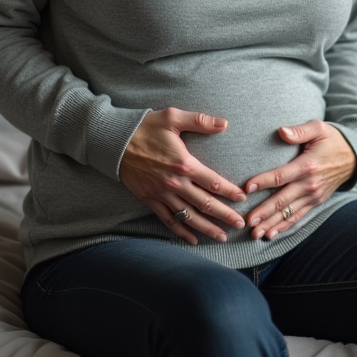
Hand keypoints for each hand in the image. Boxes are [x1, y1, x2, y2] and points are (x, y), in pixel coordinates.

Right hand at [119, 108, 248, 244]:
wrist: (114, 141)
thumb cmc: (145, 127)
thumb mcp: (173, 117)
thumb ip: (200, 121)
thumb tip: (225, 123)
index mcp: (184, 164)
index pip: (214, 182)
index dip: (231, 192)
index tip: (243, 198)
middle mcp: (175, 183)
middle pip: (206, 204)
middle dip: (225, 215)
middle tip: (241, 224)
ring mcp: (162, 194)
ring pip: (189, 216)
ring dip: (207, 228)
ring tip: (223, 237)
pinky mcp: (150, 200)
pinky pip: (168, 220)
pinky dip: (181, 232)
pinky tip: (193, 239)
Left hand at [244, 121, 356, 239]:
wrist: (354, 157)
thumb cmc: (332, 139)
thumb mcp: (318, 128)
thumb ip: (299, 131)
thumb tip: (281, 131)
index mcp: (308, 165)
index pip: (281, 176)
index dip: (263, 181)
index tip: (247, 187)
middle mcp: (310, 184)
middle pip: (282, 200)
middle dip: (264, 212)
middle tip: (247, 221)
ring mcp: (313, 196)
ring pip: (288, 213)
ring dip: (271, 224)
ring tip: (255, 233)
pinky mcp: (315, 202)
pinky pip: (297, 216)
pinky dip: (284, 226)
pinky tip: (270, 234)